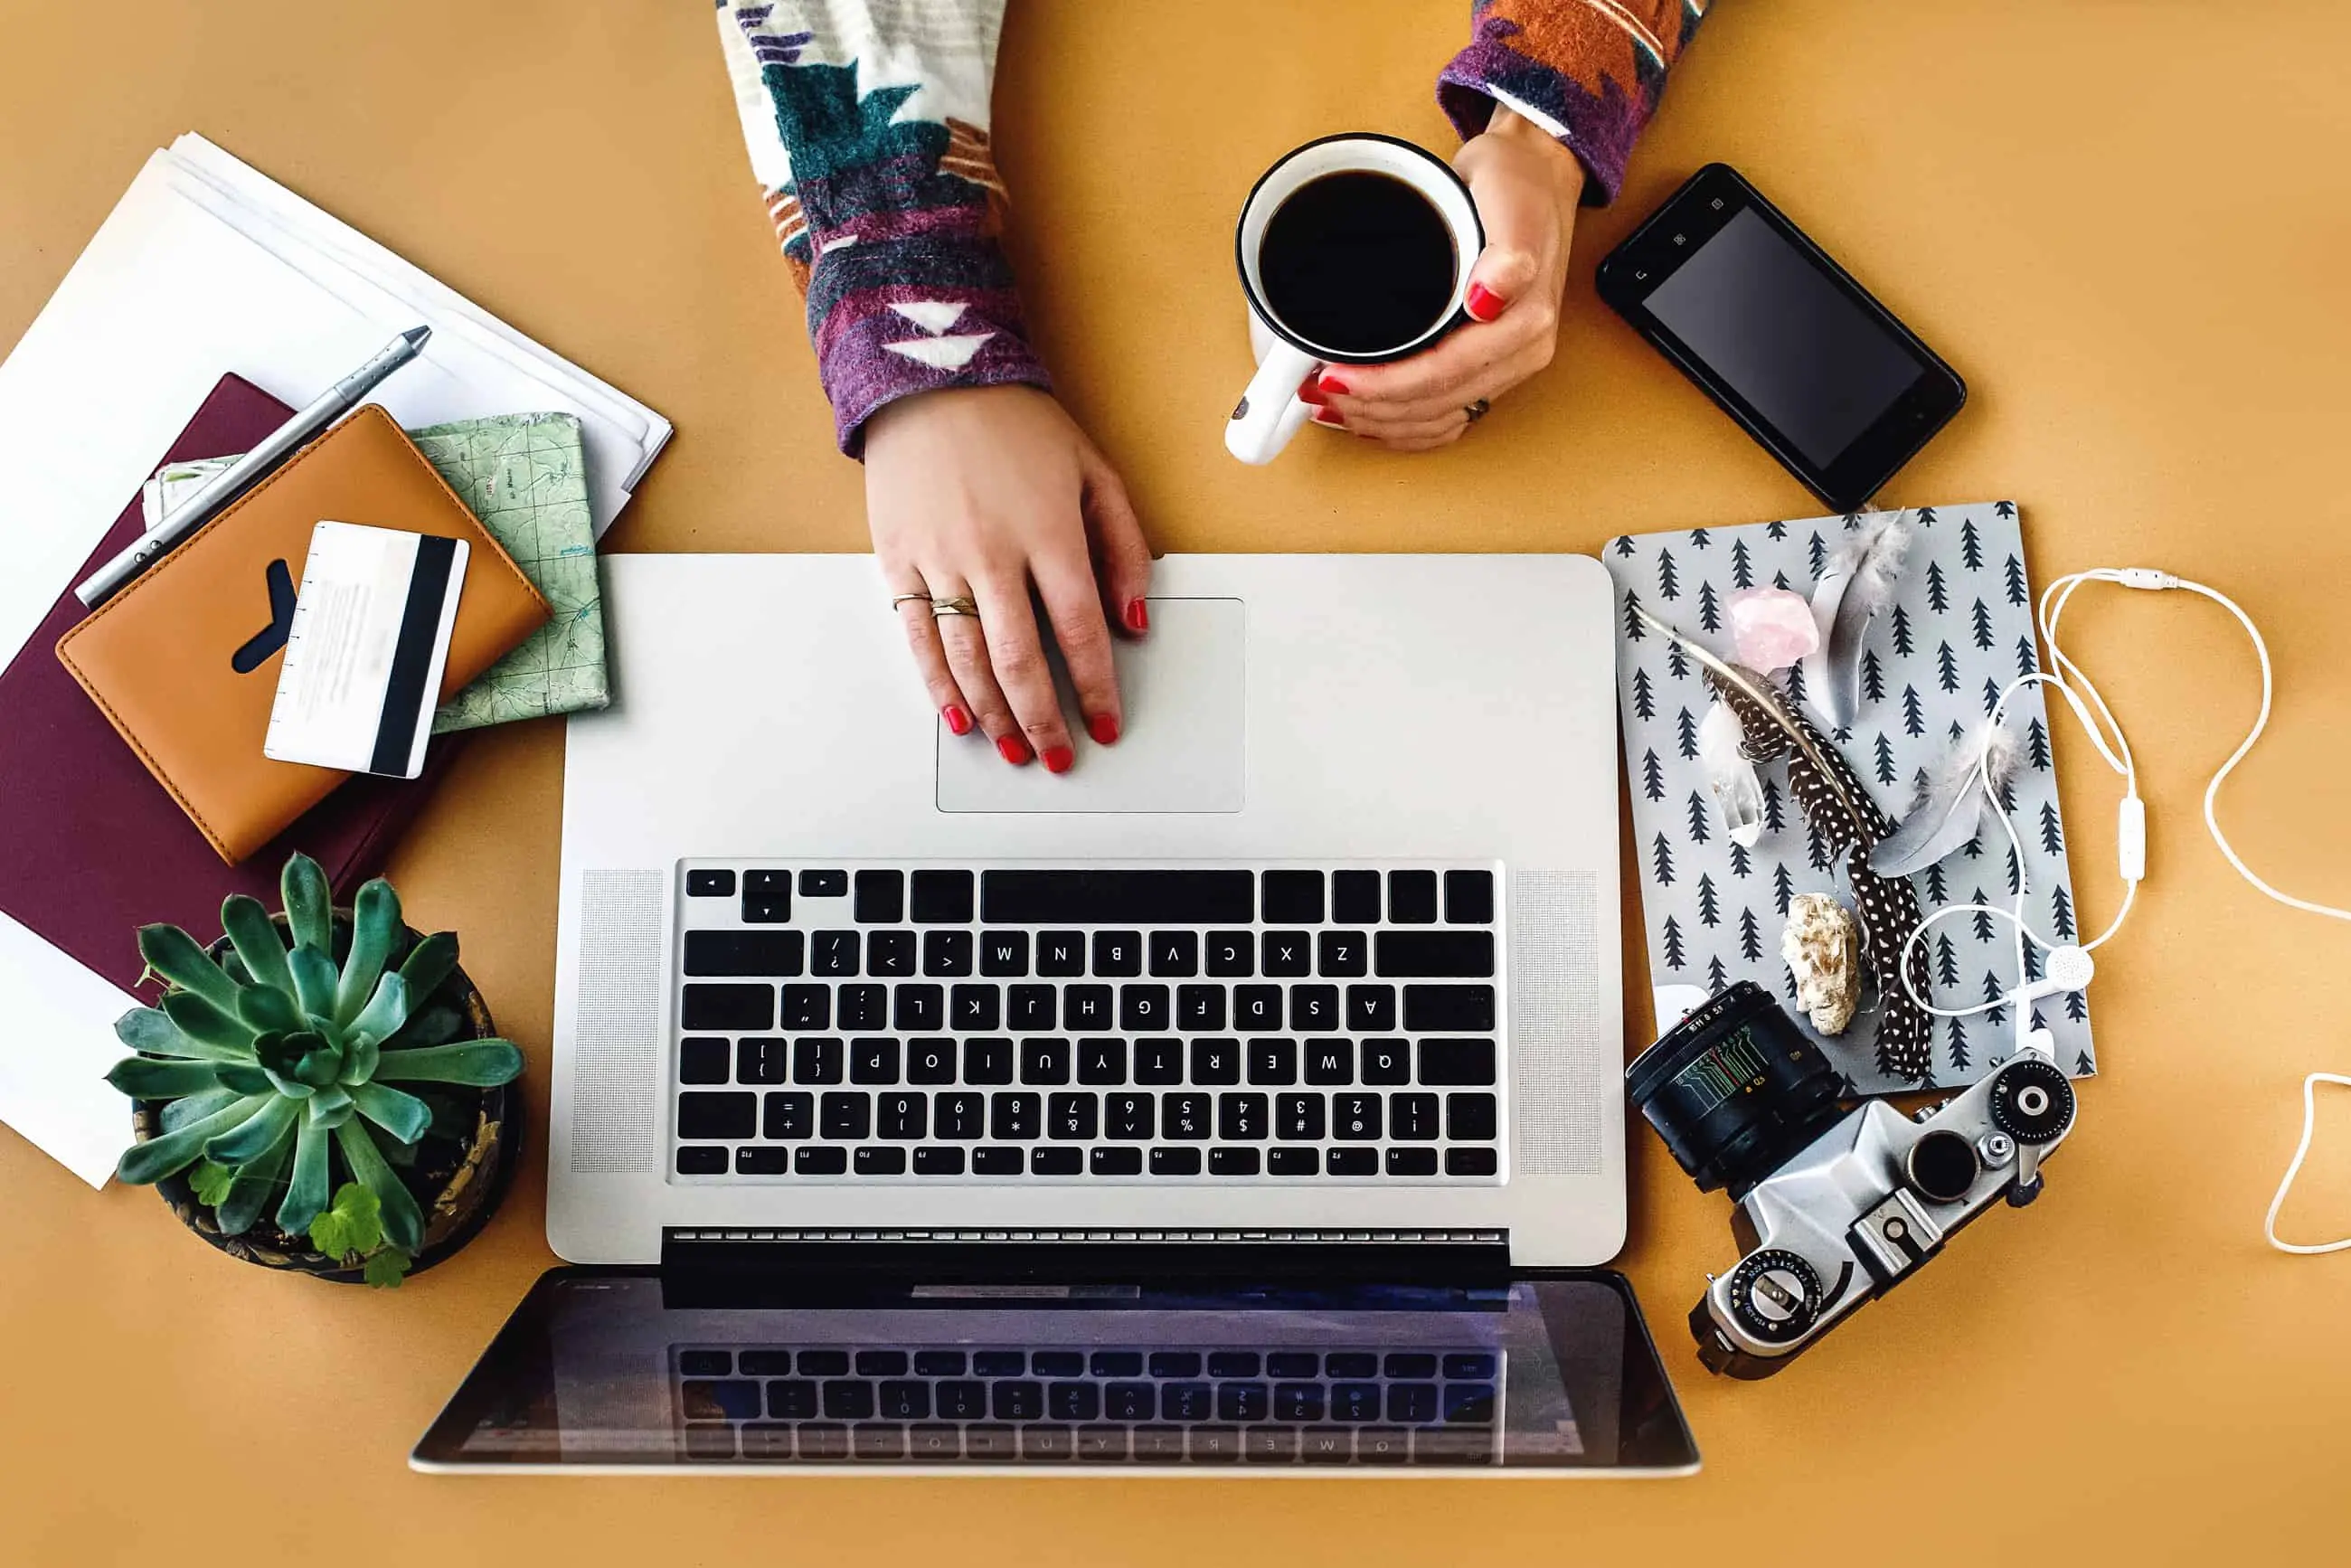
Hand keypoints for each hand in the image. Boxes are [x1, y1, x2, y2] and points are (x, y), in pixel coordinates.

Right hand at [865, 385, 1151, 771]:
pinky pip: (920, 639)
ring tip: (1016, 749)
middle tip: (1061, 755)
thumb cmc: (1016, 424)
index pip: (1079, 631)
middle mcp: (993, 552)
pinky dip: (940, 687)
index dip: (1097, 688)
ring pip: (969, 660)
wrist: (931, 379)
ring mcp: (940, 560)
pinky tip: (960, 718)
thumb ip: (1123, 547)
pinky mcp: (899, 560)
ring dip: (996, 716)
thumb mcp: (1093, 471)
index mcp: (1048, 532)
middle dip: (1045, 720)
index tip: (1108, 723)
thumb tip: (1134, 620)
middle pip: (1021, 661)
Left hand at [1304, 107, 1585, 450]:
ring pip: (1439, 419)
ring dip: (1383, 421)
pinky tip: (1372, 418)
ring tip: (1331, 406)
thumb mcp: (1510, 198)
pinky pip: (1450, 416)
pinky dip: (1406, 426)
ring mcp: (1508, 364)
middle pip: (1437, 405)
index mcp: (1525, 324)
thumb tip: (1487, 300)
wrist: (1536, 174)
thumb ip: (1507, 255)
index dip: (1384, 385)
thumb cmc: (1517, 183)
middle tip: (1315, 390)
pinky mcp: (1494, 366)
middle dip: (1372, 407)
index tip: (1334, 376)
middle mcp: (1521, 352)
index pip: (1444, 374)